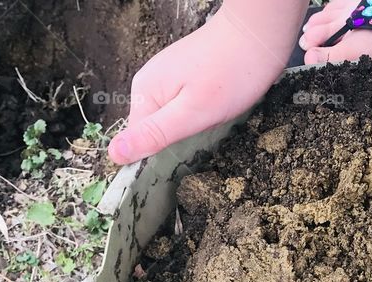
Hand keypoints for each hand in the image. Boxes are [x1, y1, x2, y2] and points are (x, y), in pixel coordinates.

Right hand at [108, 5, 296, 164]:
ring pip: (171, 118)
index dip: (159, 152)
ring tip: (213, 113)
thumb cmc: (230, 75)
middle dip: (180, 137)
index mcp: (144, 92)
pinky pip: (183, 106)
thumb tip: (113, 154)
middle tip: (205, 126)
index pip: (138, 139)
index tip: (185, 150)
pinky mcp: (184, 74)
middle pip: (155, 129)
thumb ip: (153, 135)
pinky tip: (216, 105)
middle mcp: (149, 82)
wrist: (258, 36)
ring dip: (192, 125)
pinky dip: (199, 112)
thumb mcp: (190, 114)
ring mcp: (167, 75)